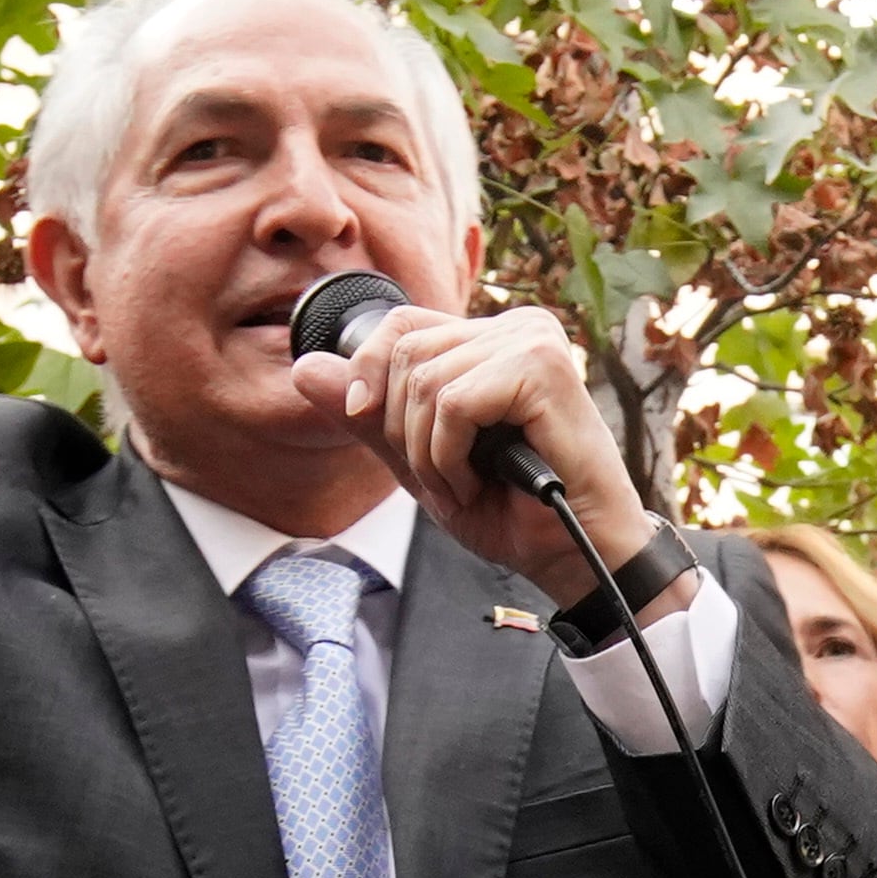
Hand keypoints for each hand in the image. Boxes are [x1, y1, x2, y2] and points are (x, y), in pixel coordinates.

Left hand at [289, 303, 664, 608]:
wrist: (573, 553)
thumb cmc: (511, 509)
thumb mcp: (418, 460)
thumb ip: (366, 416)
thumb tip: (304, 367)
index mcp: (489, 339)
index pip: (400, 324)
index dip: (368, 371)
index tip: (365, 418)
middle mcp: (515, 328)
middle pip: (405, 353)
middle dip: (402, 430)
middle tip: (443, 477)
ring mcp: (532, 341)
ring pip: (425, 382)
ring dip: (429, 454)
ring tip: (465, 484)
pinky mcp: (542, 368)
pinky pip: (454, 404)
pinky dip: (450, 455)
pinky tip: (480, 481)